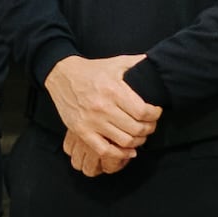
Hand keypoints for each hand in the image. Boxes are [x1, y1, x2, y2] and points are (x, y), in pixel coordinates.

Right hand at [44, 52, 158, 177]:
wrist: (61, 75)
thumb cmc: (92, 69)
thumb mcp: (116, 62)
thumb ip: (137, 63)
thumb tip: (156, 61)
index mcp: (113, 90)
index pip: (143, 112)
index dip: (154, 115)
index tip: (156, 113)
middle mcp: (103, 107)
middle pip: (136, 128)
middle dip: (149, 129)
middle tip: (150, 125)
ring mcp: (91, 121)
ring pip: (124, 141)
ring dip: (137, 141)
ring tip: (140, 135)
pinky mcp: (81, 131)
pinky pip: (104, 150)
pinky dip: (119, 154)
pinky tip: (128, 151)